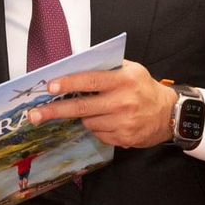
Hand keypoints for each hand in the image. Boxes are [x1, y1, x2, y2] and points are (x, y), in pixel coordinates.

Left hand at [25, 60, 175, 148]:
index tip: (50, 87)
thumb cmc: (144, 88)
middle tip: (35, 115)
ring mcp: (123, 122)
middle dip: (55, 111)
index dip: (69, 84)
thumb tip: (75, 66)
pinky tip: (108, 121)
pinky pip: (98, 134)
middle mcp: (123, 101)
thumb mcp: (132, 70)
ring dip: (85, 117)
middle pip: (82, 107)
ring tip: (98, 110)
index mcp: (124, 80)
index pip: (91, 81)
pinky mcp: (123, 138)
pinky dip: (98, 128)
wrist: (169, 114)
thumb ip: (107, 68)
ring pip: (88, 122)